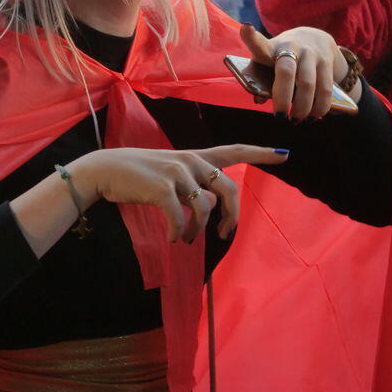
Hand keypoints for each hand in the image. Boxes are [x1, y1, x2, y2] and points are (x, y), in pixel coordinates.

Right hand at [70, 143, 287, 242]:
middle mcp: (191, 160)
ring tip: (185, 239)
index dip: (261, 154)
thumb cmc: (139, 176)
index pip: (235, 151)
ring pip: (205, 209)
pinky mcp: (162, 187)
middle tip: (225, 235)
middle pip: (230, 189)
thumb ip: (195, 186)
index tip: (286, 154)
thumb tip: (212, 210)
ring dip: (197, 231)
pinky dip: (178, 233)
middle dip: (232, 216)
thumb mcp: (171, 175)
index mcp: (196, 157)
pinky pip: (180, 218)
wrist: (105, 171)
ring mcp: (177, 172)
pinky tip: (173, 239)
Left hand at [240, 22, 354, 119]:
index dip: (251, 37)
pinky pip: (325, 88)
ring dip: (302, 107)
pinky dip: (320, 106)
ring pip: (308, 84)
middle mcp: (291, 47)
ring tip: (296, 120)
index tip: (246, 29)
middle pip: (286, 71)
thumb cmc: (283, 57)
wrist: (314, 38)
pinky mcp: (327, 61)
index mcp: (271, 47)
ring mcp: (310, 53)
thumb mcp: (270, 62)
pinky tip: (314, 115)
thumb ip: (261, 80)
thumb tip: (259, 100)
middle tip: (279, 117)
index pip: (259, 42)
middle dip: (283, 97)